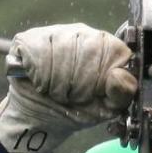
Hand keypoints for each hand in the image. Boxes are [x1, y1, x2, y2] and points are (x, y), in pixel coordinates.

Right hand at [0, 23, 136, 152]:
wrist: (40, 120)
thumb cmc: (75, 111)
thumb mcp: (105, 109)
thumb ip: (121, 94)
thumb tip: (120, 76)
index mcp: (105, 47)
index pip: (112, 49)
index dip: (101, 77)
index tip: (94, 93)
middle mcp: (82, 33)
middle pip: (88, 50)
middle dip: (80, 83)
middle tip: (73, 96)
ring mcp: (55, 32)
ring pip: (62, 50)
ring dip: (59, 83)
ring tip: (57, 92)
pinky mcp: (30, 39)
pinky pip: (38, 53)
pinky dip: (40, 77)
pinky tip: (41, 84)